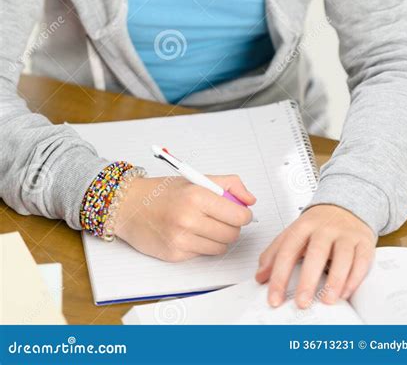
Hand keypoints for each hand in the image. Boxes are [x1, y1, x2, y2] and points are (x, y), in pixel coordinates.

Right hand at [114, 174, 255, 261]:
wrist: (129, 206)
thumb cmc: (161, 192)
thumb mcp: (195, 178)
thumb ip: (228, 185)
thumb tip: (250, 201)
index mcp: (197, 196)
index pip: (238, 215)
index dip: (243, 215)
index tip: (239, 212)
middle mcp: (189, 219)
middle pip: (232, 234)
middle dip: (232, 226)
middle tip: (221, 218)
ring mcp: (181, 239)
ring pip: (220, 247)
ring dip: (218, 238)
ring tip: (204, 225)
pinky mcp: (174, 255)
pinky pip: (203, 254)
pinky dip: (202, 245)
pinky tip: (190, 233)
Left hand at [255, 204, 375, 307]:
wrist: (346, 204)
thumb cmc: (319, 223)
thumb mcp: (294, 231)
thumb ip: (275, 252)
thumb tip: (260, 276)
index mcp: (304, 225)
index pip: (288, 250)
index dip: (279, 276)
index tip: (275, 297)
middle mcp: (325, 228)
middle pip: (316, 252)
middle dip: (308, 279)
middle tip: (302, 302)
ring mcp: (346, 234)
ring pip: (342, 256)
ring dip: (335, 281)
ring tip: (326, 299)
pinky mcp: (363, 242)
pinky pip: (361, 260)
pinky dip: (354, 278)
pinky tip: (345, 292)